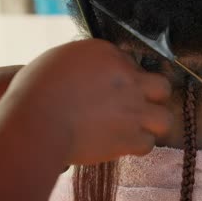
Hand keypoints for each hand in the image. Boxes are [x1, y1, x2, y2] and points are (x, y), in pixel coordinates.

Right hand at [5, 39, 172, 163]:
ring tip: (136, 128)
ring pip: (165, 118)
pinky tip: (122, 144)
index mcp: (108, 54)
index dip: (124, 78)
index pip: (131, 64)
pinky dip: (136, 146)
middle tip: (137, 105)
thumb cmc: (36, 88)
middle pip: (161, 86)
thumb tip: (85, 72)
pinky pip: (147, 144)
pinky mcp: (129, 136)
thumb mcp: (58, 60)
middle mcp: (127, 78)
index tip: (112, 89)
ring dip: (152, 124)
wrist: (37, 118)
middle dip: (153, 97)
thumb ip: (82, 63)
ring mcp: (133, 108)